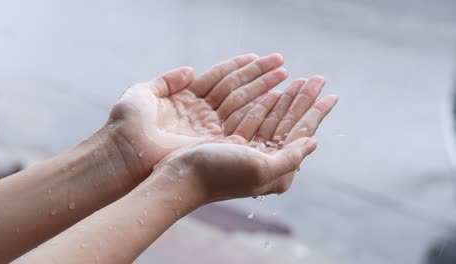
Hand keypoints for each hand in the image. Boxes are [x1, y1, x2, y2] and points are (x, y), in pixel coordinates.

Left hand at [106, 54, 287, 180]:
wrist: (122, 153)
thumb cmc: (126, 123)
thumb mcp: (143, 93)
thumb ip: (168, 80)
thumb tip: (191, 70)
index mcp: (186, 99)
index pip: (218, 78)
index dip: (238, 66)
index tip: (258, 57)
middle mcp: (201, 113)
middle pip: (235, 89)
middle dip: (259, 75)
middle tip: (282, 62)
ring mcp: (208, 127)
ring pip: (241, 103)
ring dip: (263, 88)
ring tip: (284, 74)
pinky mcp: (212, 142)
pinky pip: (239, 122)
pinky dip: (257, 109)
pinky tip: (274, 98)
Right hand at [149, 76, 338, 203]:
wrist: (180, 178)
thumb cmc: (219, 175)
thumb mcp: (261, 169)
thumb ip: (290, 158)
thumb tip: (314, 143)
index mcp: (278, 170)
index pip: (302, 134)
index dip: (317, 113)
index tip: (331, 95)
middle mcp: (267, 162)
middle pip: (290, 124)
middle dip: (303, 101)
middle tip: (317, 79)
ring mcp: (250, 151)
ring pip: (274, 120)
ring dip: (287, 100)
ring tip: (300, 81)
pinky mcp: (234, 144)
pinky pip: (255, 120)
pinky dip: (265, 106)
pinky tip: (274, 93)